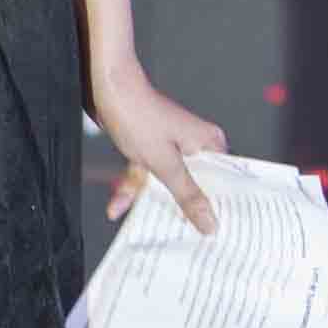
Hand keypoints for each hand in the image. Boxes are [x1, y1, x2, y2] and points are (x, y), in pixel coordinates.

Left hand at [89, 54, 226, 234]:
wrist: (105, 88)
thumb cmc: (138, 116)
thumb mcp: (164, 163)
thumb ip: (187, 194)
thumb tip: (211, 223)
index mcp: (208, 144)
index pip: (222, 184)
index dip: (218, 209)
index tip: (215, 235)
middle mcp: (194, 146)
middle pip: (193, 186)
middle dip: (181, 210)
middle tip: (181, 239)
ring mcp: (171, 147)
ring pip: (165, 183)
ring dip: (148, 200)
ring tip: (144, 227)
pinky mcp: (150, 148)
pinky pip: (146, 174)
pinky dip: (132, 188)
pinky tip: (116, 207)